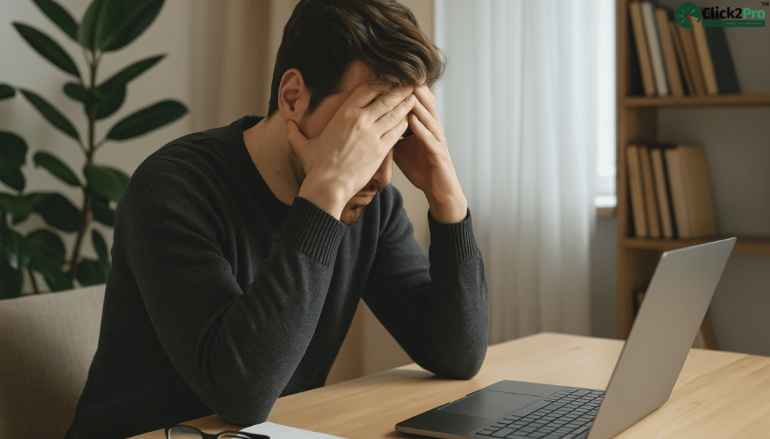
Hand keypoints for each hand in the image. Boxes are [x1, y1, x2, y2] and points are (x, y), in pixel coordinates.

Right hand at [287, 83, 415, 219]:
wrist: (328, 186)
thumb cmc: (316, 167)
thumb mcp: (303, 146)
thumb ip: (294, 133)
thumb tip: (286, 124)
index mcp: (344, 114)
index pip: (367, 89)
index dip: (380, 83)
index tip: (388, 80)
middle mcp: (361, 120)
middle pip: (386, 97)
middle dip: (399, 90)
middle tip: (410, 83)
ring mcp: (373, 134)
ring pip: (395, 113)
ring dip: (406, 104)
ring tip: (415, 97)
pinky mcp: (381, 150)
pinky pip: (398, 131)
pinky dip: (405, 123)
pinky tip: (411, 119)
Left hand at [394, 85, 467, 222]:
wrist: (438, 189)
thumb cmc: (420, 166)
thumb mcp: (402, 146)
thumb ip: (391, 131)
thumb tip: (372, 120)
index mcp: (424, 125)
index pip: (415, 101)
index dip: (405, 88)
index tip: (390, 74)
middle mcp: (432, 129)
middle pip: (425, 103)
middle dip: (413, 88)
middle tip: (401, 72)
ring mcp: (437, 141)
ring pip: (429, 117)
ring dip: (418, 104)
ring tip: (407, 90)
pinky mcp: (439, 155)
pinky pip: (431, 140)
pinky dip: (422, 130)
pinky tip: (413, 121)